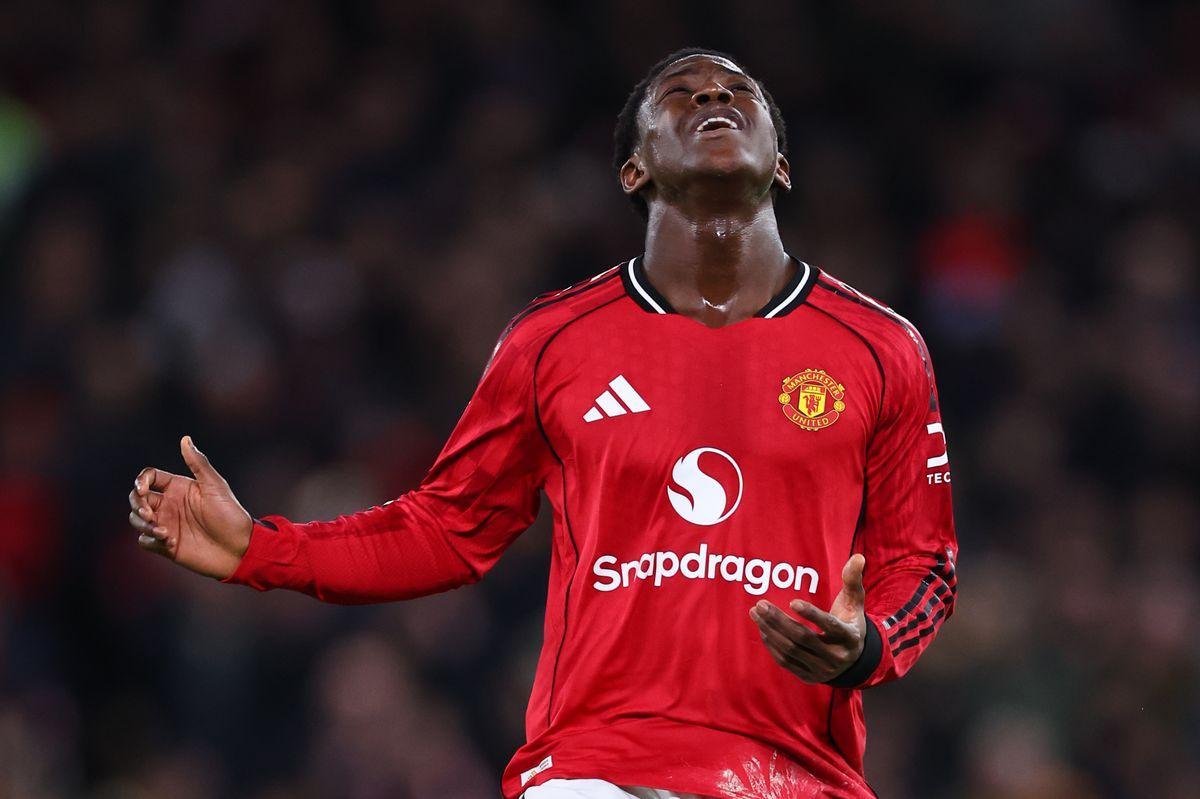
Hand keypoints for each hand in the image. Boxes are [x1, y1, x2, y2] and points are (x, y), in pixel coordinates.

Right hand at [128, 435, 252, 579]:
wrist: (239, 548)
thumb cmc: (230, 514)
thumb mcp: (215, 486)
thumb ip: (198, 464)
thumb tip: (185, 439)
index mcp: (178, 488)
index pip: (149, 478)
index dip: (140, 481)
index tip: (143, 490)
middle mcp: (169, 505)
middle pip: (137, 498)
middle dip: (136, 504)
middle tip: (149, 514)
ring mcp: (167, 524)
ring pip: (137, 519)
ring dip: (142, 524)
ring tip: (163, 532)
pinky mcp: (166, 545)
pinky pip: (145, 541)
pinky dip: (150, 540)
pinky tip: (170, 542)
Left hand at [749, 554, 867, 682]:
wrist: (853, 659)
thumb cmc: (849, 622)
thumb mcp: (855, 603)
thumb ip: (853, 580)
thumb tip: (858, 557)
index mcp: (849, 637)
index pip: (829, 626)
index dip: (811, 614)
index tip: (793, 601)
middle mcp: (836, 657)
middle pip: (803, 638)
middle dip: (779, 620)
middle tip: (760, 604)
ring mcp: (822, 670)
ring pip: (791, 650)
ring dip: (770, 631)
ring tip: (756, 613)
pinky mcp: (808, 677)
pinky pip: (786, 662)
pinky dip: (772, 645)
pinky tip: (763, 629)